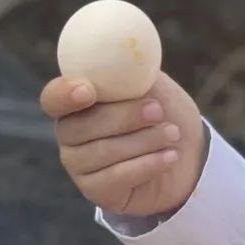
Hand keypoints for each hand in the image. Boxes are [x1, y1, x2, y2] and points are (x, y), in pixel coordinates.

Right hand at [40, 71, 206, 218]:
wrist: (191, 154)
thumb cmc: (166, 113)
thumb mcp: (153, 84)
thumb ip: (132, 70)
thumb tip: (125, 52)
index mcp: (75, 103)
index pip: (53, 99)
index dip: (64, 95)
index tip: (88, 90)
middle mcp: (71, 135)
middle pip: (81, 128)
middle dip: (123, 118)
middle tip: (157, 110)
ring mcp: (81, 166)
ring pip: (102, 153)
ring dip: (143, 141)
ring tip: (173, 134)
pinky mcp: (98, 192)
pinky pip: (116, 178)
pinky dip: (147, 165)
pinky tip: (170, 156)